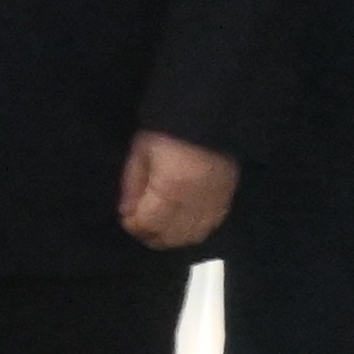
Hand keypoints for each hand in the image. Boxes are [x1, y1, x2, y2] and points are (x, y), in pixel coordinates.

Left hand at [118, 131, 238, 252]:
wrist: (211, 115)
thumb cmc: (168, 131)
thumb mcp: (142, 151)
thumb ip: (132, 184)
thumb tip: (126, 212)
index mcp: (170, 190)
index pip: (149, 223)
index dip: (133, 226)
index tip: (126, 219)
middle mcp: (194, 203)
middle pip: (171, 236)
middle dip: (151, 235)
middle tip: (140, 226)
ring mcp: (214, 203)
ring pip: (192, 236)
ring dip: (173, 237)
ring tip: (160, 227)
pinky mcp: (227, 199)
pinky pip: (211, 226)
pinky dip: (194, 230)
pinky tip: (183, 223)